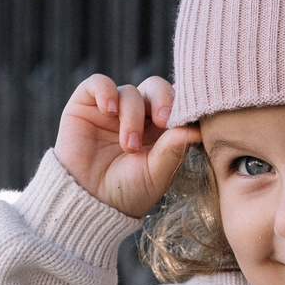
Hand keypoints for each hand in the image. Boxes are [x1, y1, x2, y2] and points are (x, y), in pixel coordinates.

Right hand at [55, 74, 201, 219]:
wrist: (89, 201)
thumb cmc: (127, 192)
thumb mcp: (156, 174)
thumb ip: (173, 150)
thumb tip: (197, 130)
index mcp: (161, 129)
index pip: (177, 102)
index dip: (183, 104)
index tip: (187, 119)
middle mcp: (139, 114)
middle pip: (157, 88)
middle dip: (163, 100)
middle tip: (162, 121)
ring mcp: (113, 108)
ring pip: (130, 92)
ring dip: (132, 116)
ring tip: (129, 146)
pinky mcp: (86, 104)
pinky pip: (98, 83)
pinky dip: (105, 91)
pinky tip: (108, 110)